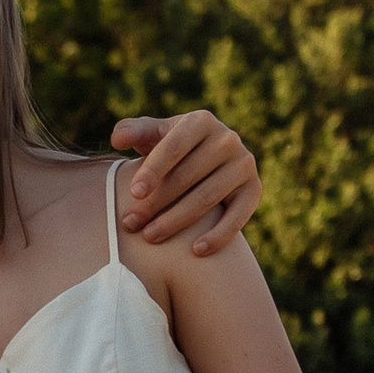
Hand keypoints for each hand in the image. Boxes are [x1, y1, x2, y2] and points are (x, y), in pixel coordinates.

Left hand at [112, 112, 261, 254]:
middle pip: (188, 176)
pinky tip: (196, 250)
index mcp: (201, 121)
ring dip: (177, 220)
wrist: (208, 163)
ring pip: (207, 198)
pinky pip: (238, 216)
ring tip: (150, 236)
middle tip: (130, 224)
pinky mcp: (254, 189)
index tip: (133, 194)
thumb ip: (133, 131)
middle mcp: (228, 139)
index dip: (153, 170)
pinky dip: (218, 235)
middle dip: (156, 202)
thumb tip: (118, 139)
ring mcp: (244, 164)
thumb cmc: (171, 150)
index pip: (174, 147)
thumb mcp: (152, 135)